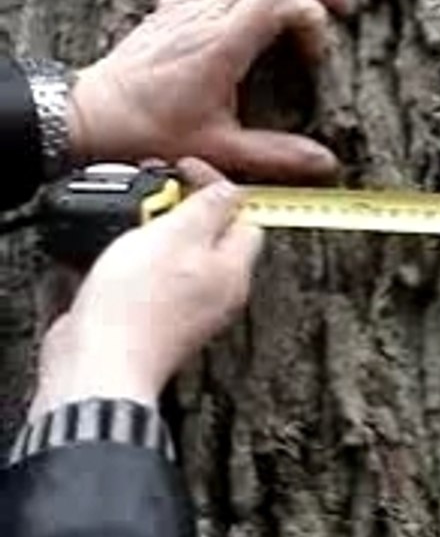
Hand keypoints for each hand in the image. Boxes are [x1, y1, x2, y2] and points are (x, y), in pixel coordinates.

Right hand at [29, 159, 262, 417]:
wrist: (96, 365)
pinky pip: (152, 280)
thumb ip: (209, 208)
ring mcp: (186, 309)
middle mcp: (217, 292)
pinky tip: (114, 259)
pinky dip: (136, 262)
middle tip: (157, 199)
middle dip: (185, 210)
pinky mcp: (153, 319)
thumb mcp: (176, 235)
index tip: (186, 171)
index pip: (246, 216)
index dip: (217, 186)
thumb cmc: (136, 308)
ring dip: (156, 234)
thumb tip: (229, 191)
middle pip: (213, 236)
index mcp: (233, 270)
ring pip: (180, 256)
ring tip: (133, 226)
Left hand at [67, 0, 354, 182]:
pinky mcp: (174, 3)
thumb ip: (276, 155)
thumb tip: (325, 163)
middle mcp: (203, 16)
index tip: (317, 54)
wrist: (94, 116)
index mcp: (218, 47)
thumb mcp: (220, 149)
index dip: (310, 18)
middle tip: (344, 5)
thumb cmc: (149, 131)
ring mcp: (187, 4)